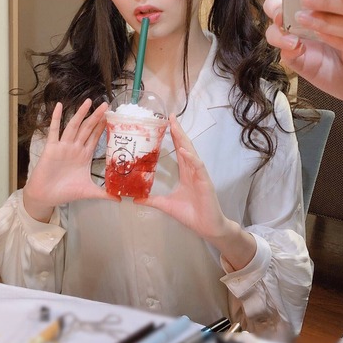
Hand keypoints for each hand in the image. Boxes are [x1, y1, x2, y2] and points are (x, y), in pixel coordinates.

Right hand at [23, 99, 116, 220]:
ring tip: (88, 102)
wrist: (46, 197)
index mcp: (84, 155)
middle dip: (96, 116)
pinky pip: (54, 131)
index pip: (95, 137)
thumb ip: (104, 193)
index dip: (102, 127)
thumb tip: (120, 199)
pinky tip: (59, 106)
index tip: (111, 116)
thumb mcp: (89, 192)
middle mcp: (75, 148)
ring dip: (80, 114)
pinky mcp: (51, 148)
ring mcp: (63, 146)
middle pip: (87, 128)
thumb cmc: (65, 192)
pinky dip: (56, 118)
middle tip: (105, 104)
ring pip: (74, 126)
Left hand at [137, 115, 255, 268]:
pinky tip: (184, 151)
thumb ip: (152, 200)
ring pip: (191, 152)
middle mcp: (193, 170)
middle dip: (178, 131)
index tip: (167, 123)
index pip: (179, 150)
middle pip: (185, 146)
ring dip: (184, 139)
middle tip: (171, 116)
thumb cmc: (190, 214)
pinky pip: (198, 166)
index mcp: (186, 172)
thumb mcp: (166, 205)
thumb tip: (134, 199)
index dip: (174, 136)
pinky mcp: (205, 182)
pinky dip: (191, 158)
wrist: (207, 226)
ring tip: (176, 127)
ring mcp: (200, 175)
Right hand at [263, 0, 342, 106]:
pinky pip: (281, 49)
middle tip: (284, 2)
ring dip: (277, 22)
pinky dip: (284, 45)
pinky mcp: (296, 58)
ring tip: (287, 24)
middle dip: (277, 1)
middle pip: (276, 3)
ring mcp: (298, 38)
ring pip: (273, 25)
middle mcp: (304, 17)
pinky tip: (295, 45)